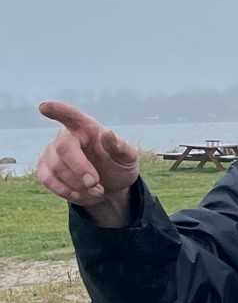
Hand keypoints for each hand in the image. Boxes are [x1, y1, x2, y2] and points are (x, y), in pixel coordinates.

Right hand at [35, 101, 139, 224]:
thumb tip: (108, 133)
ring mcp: (52, 152)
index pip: (71, 115)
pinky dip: (66, 191)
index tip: (44, 107)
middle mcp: (67, 136)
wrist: (110, 187)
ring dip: (77, 185)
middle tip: (96, 184)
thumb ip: (121, 147)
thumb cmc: (119, 165)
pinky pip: (47, 179)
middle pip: (64, 148)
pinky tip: (82, 195)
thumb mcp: (128, 158)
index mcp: (88, 128)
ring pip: (55, 168)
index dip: (57, 110)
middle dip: (80, 169)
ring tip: (98, 191)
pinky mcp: (45, 168)